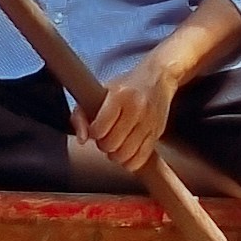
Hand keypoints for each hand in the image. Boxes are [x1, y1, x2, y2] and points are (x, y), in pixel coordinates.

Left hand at [76, 56, 177, 173]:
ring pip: (126, 155)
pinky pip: (140, 159)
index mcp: (120, 96)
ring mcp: (149, 122)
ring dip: (116, 154)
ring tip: (116, 143)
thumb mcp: (99, 92)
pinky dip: (130, 160)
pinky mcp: (157, 133)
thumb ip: (81, 115)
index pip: (99, 129)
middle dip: (104, 144)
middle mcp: (137, 109)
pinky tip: (127, 150)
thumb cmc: (125, 87)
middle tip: (106, 136)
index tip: (96, 128)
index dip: (94, 133)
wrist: (158, 79)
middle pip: (112, 144)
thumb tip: (81, 139)